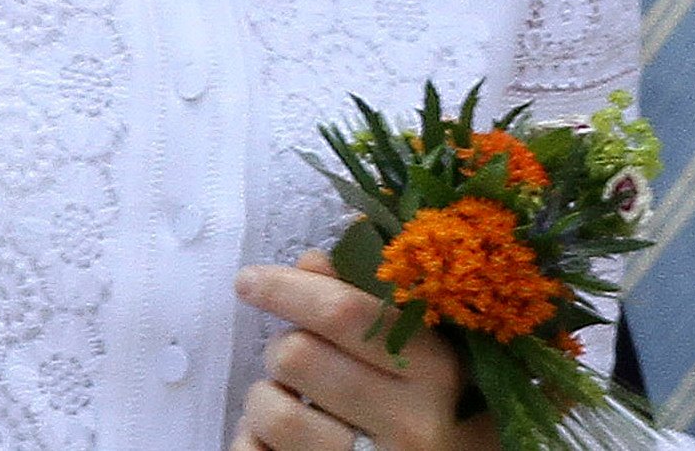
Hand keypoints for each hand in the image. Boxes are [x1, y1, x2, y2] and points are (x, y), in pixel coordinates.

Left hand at [230, 252, 499, 450]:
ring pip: (276, 412)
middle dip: (282, 349)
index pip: (344, 313)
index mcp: (436, 370)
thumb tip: (311, 263)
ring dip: (266, 399)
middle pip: (299, 356)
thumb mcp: (431, 361)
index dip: (287, 289)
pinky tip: (276, 443)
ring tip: (290, 404)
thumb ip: (372, 307)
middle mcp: (411, 424)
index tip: (249, 280)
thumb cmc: (446, 420)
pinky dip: (252, 442)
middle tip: (294, 361)